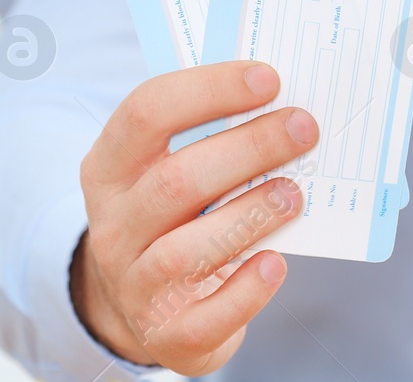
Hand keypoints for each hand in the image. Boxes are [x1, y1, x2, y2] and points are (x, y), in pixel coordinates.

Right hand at [70, 60, 317, 374]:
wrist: (146, 309)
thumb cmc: (174, 219)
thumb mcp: (168, 172)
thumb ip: (210, 138)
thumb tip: (283, 104)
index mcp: (109, 168)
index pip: (146, 113)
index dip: (208, 90)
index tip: (268, 78)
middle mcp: (113, 226)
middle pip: (175, 181)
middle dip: (247, 149)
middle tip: (303, 128)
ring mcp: (135, 284)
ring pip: (187, 250)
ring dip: (250, 216)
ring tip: (295, 193)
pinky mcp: (167, 335)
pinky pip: (207, 317)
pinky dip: (247, 290)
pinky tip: (276, 264)